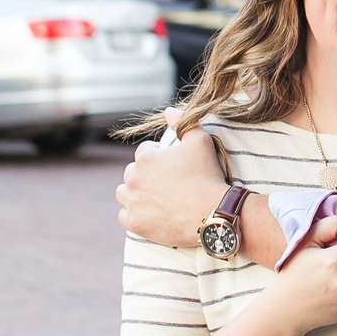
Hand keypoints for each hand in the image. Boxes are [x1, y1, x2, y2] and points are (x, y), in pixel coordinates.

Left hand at [116, 113, 225, 247]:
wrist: (213, 213)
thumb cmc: (207, 176)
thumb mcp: (200, 141)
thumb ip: (181, 121)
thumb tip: (168, 111)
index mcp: (146, 159)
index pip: (143, 152)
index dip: (158, 156)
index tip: (171, 165)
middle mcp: (134, 180)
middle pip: (132, 172)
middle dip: (145, 174)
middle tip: (164, 182)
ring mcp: (133, 203)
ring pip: (123, 193)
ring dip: (134, 192)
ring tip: (152, 195)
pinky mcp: (136, 224)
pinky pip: (124, 216)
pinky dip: (133, 213)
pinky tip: (147, 212)